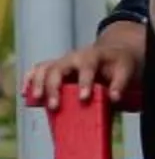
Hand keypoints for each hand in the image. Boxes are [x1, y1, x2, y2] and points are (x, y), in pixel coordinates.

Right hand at [18, 28, 141, 109]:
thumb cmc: (118, 63)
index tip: (84, 98)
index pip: (86, 67)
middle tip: (54, 106)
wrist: (111, 52)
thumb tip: (114, 99)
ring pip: (44, 69)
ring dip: (37, 84)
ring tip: (36, 99)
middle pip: (58, 69)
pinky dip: (29, 80)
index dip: (85, 82)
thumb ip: (120, 84)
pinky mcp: (54, 67)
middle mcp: (73, 57)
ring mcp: (61, 61)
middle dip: (54, 87)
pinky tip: (25, 93)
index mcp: (92, 56)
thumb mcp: (125, 70)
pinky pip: (38, 70)